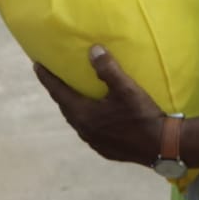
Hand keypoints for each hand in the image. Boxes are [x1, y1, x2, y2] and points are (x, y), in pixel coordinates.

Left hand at [34, 44, 165, 164]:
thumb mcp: (125, 88)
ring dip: (73, 105)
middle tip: (54, 77)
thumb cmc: (142, 115)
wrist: (161, 146)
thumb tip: (93, 50)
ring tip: (73, 93)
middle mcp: (84, 130)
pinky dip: (87, 118)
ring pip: (77, 119)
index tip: (36, 65)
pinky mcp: (105, 149)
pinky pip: (89, 129)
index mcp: (84, 115)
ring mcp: (94, 142)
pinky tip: (95, 114)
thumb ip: (108, 68)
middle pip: (66, 106)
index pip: (59, 92)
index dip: (47, 78)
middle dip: (59, 91)